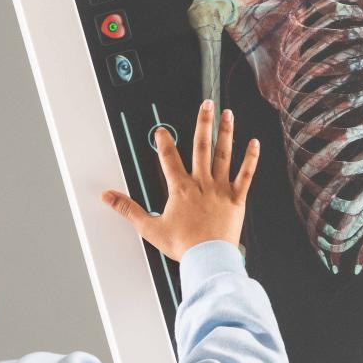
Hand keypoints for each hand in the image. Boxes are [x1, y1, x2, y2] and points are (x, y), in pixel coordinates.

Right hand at [102, 100, 258, 260]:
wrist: (208, 258)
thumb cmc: (182, 245)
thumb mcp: (149, 227)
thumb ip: (128, 209)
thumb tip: (108, 198)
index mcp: (180, 189)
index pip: (169, 158)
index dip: (164, 142)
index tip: (162, 130)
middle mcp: (202, 183)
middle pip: (201, 146)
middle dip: (203, 123)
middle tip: (206, 104)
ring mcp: (221, 189)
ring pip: (224, 154)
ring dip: (226, 132)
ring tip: (228, 114)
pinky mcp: (237, 198)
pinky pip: (246, 174)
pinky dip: (251, 158)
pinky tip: (254, 144)